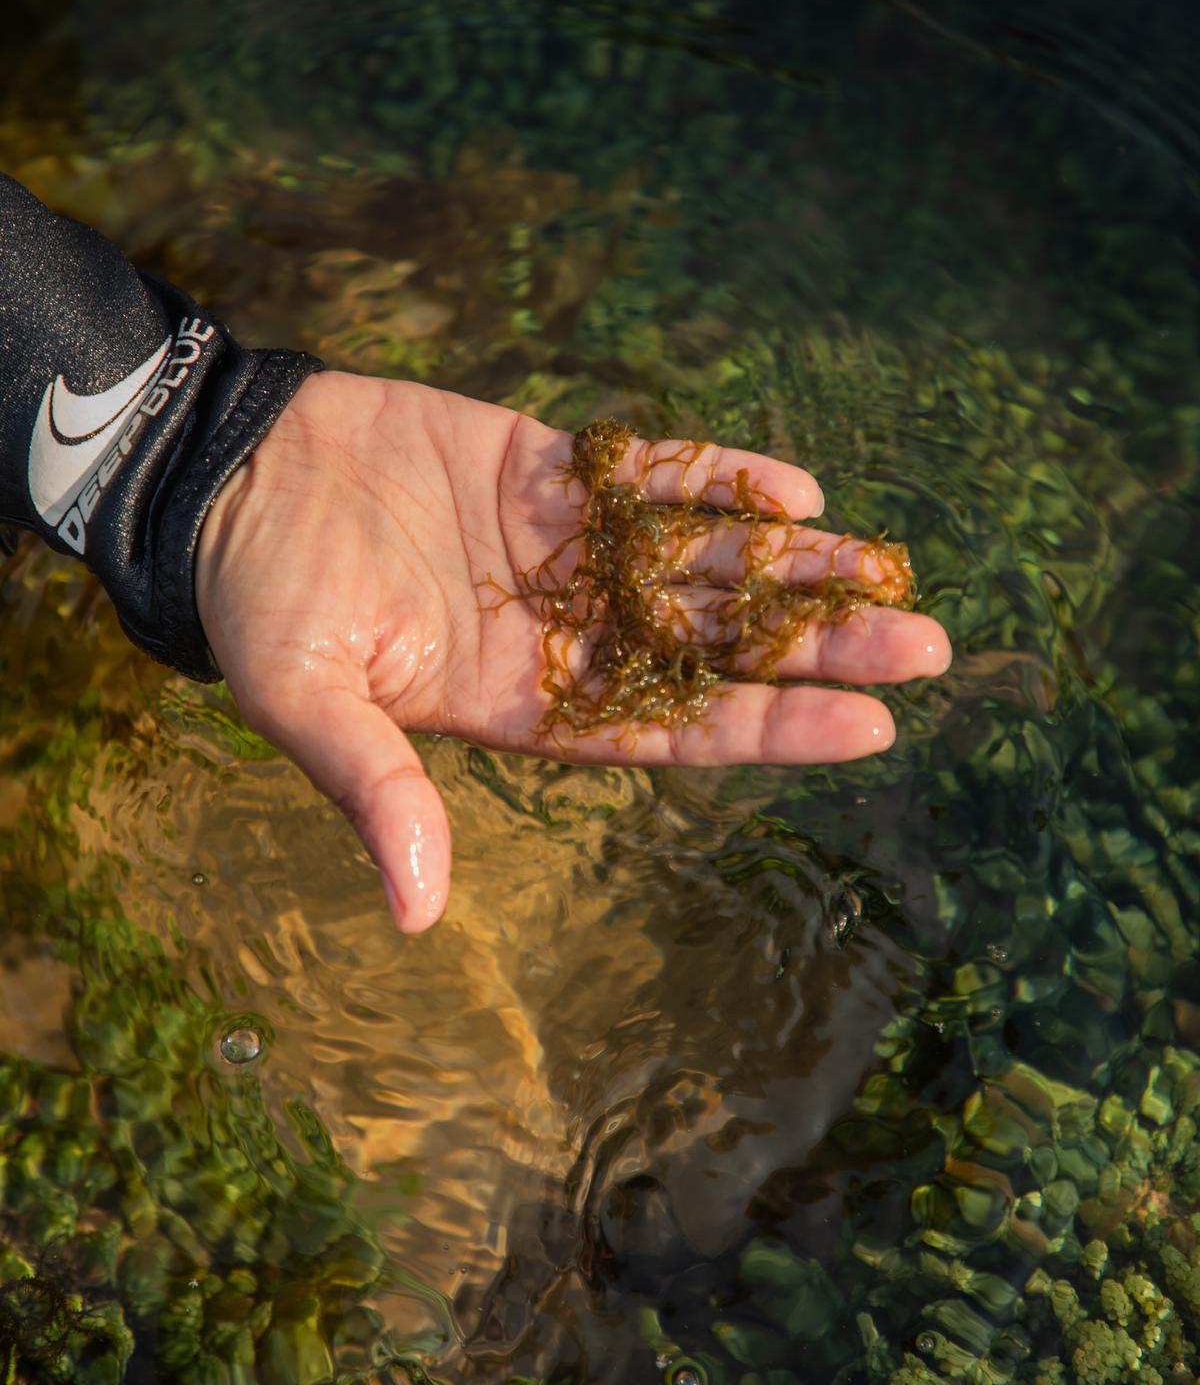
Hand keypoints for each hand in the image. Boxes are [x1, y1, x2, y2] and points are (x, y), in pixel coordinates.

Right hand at [195, 372, 950, 932]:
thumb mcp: (307, 702)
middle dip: (815, 648)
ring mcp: (564, 550)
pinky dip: (717, 479)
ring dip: (795, 564)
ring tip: (891, 566)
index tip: (867, 730)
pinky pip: (649, 476)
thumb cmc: (262, 601)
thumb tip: (414, 914)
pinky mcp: (551, 470)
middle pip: (712, 646)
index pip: (668, 726)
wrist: (235, 476)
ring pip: (701, 561)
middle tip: (926, 646)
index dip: (766, 726)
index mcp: (522, 703)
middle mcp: (564, 633)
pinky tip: (795, 490)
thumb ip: (375, 790)